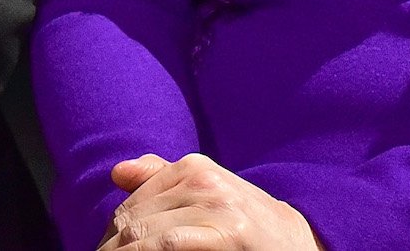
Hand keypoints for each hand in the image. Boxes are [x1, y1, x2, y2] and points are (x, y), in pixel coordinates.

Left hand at [98, 154, 322, 250]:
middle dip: (112, 247)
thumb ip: (162, 180)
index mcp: (192, 167)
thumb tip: (117, 173)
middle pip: (133, 220)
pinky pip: (169, 244)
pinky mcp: (228, 232)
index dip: (111, 235)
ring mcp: (216, 205)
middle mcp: (202, 179)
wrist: (298, 242)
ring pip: (144, 234)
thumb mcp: (207, 194)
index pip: (131, 203)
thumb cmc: (245, 223)